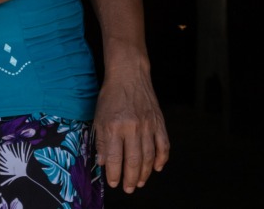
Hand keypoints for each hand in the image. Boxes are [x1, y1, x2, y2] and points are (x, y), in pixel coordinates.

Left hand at [93, 70, 169, 192]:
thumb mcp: (99, 117)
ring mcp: (148, 125)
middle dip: (130, 178)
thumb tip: (103, 163)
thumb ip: (102, 141)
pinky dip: (162, 158)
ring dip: (145, 173)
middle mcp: (132, 127)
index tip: (113, 183)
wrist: (129, 74)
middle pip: (134, 161)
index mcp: (115, 126)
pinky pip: (164, 145)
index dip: (114, 174)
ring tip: (140, 182)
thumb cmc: (111, 96)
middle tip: (128, 188)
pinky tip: (157, 168)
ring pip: (149, 156)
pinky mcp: (159, 121)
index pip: (115, 158)